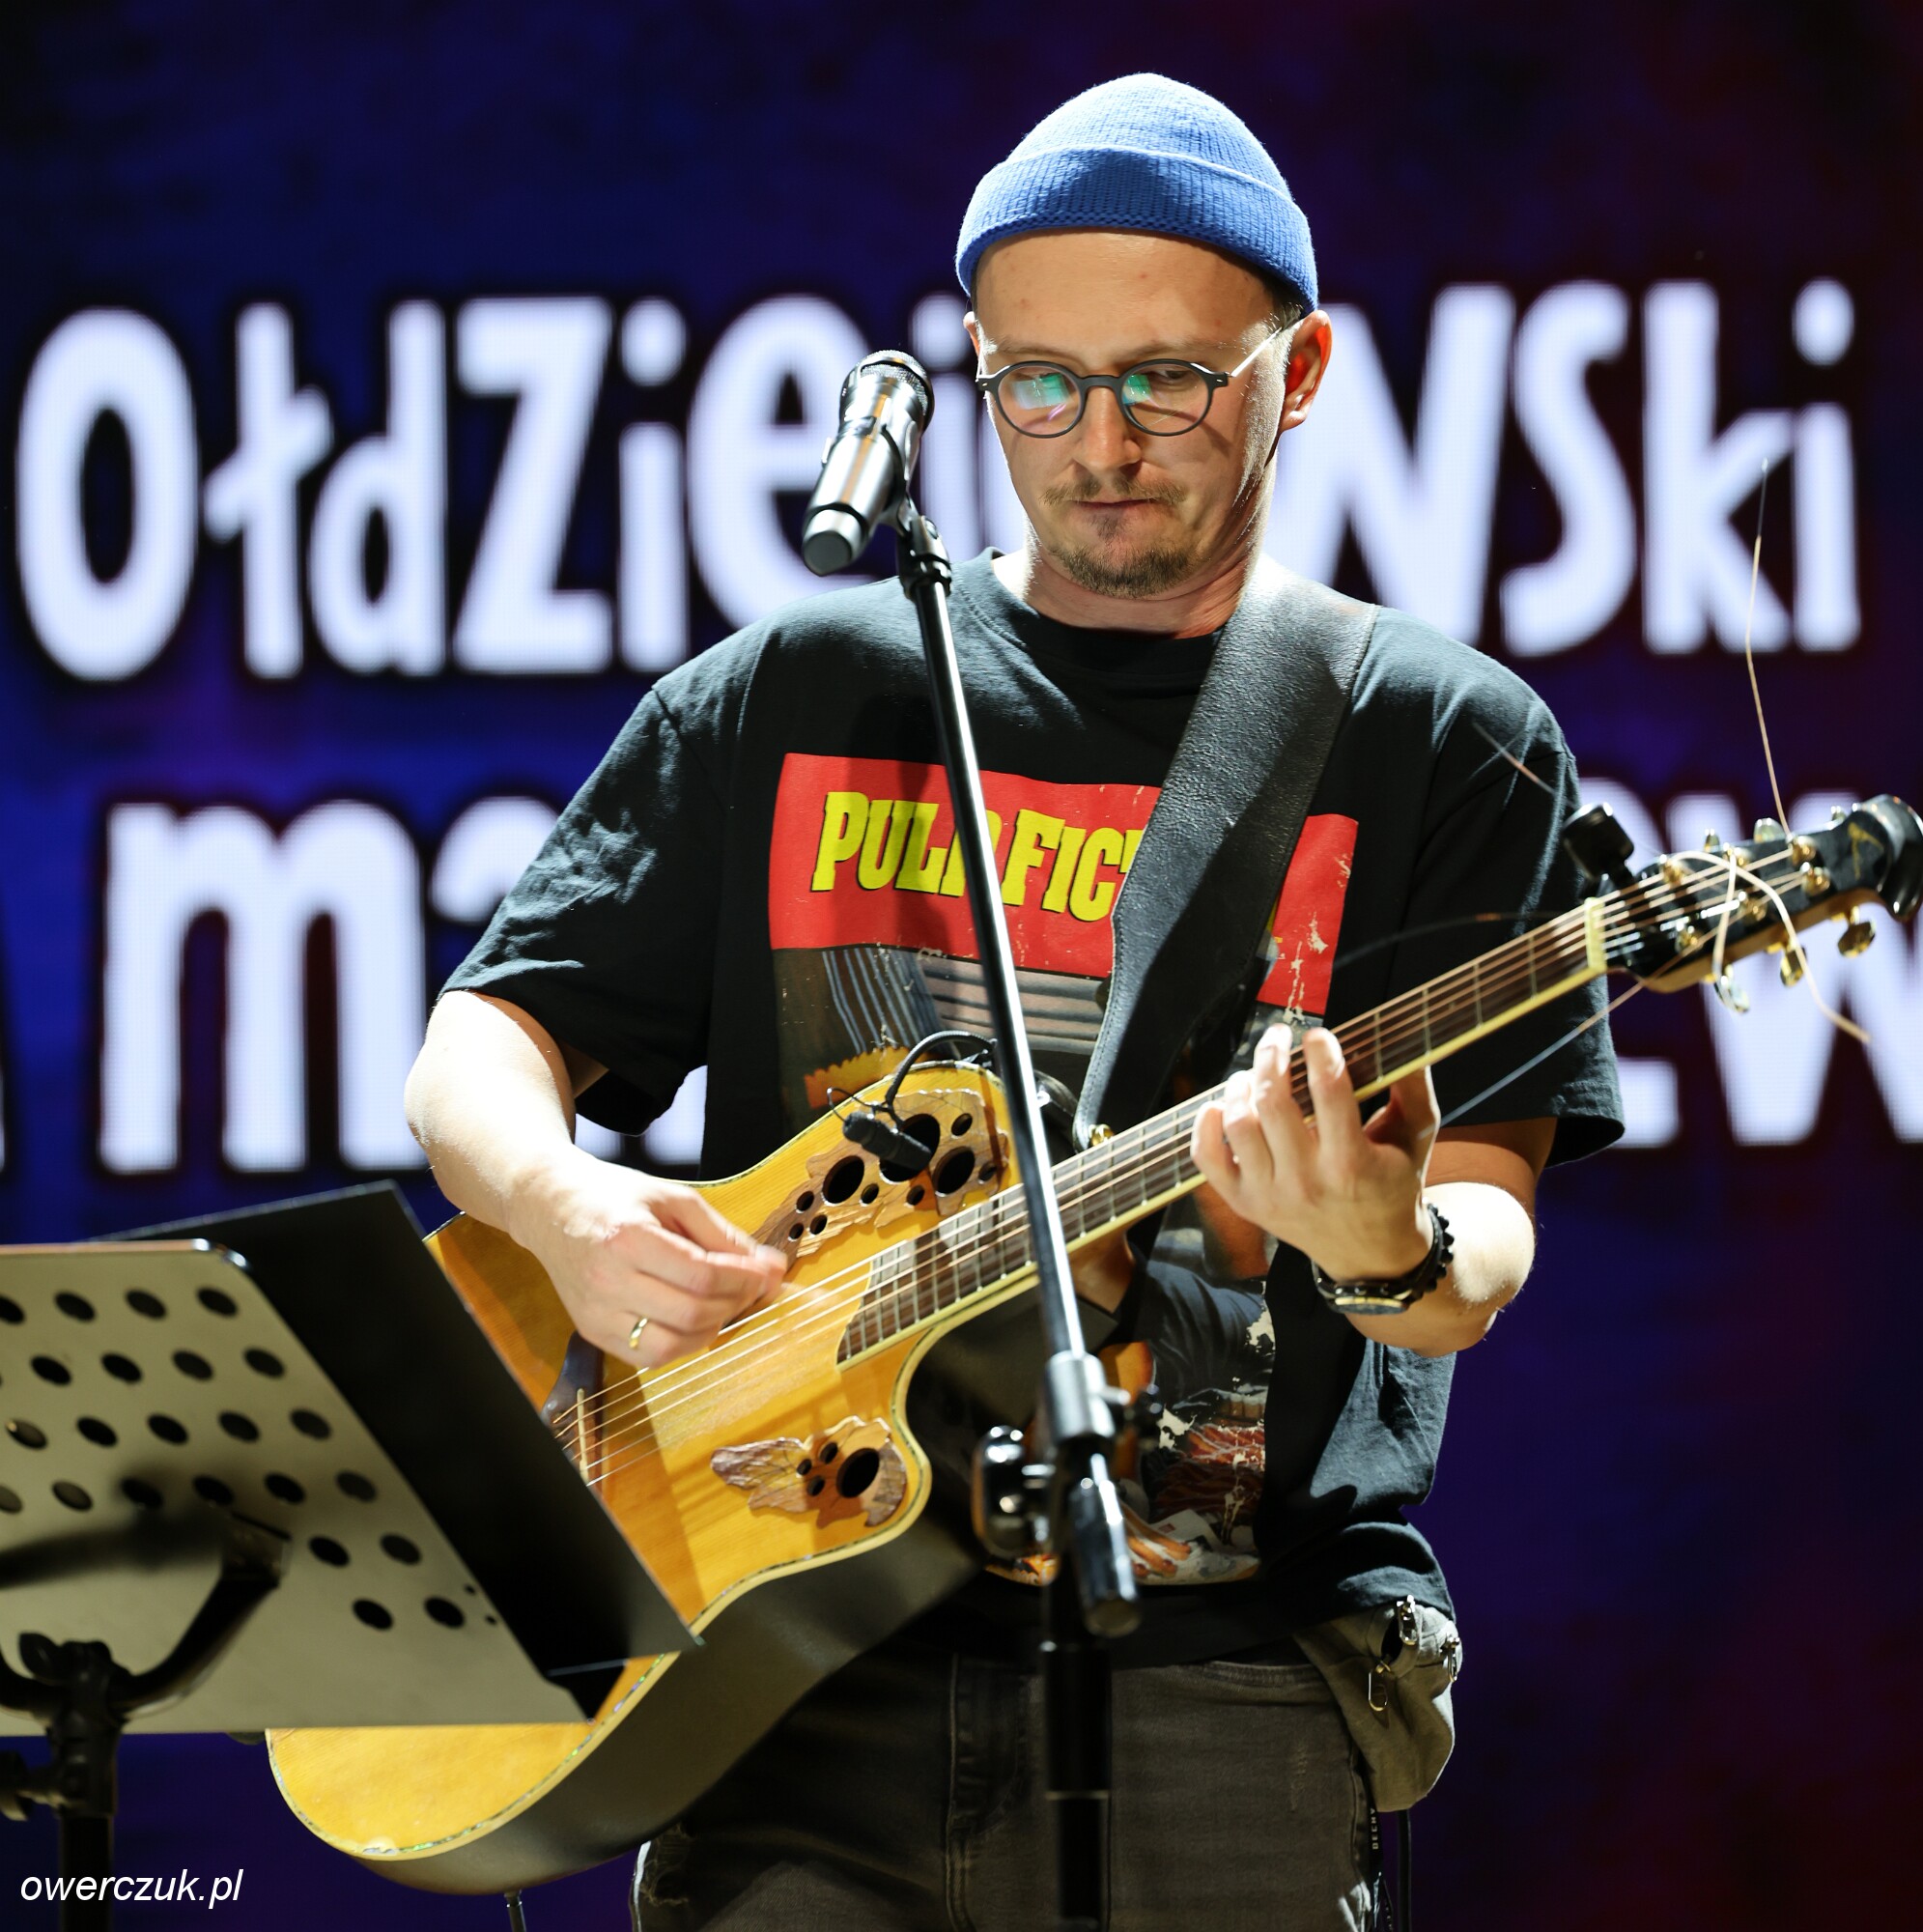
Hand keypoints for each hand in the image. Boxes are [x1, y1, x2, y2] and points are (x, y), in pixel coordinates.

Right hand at [515, 1148, 788, 1364]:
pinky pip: (647, 1357)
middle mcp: (607, 1281)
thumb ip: (723, 1236)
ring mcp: (595, 1313)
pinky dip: (680, 1343)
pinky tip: (691, 1317)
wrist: (550, 1208)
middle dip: (736, 1304)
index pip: (702, 1277)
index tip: (767, 1273)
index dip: (745, 1280)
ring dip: (711, 1329)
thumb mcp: (674, 1200)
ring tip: (723, 1303)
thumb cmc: (613, 1197)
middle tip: (753, 1287)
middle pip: (691, 1313)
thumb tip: (771, 1267)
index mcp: (627, 1239)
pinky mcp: (591, 1332)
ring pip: (670, 1347)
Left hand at [1190, 1024, 1438, 1281]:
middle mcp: (1306, 1182)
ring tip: (1253, 1073)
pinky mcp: (1245, 1204)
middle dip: (1271, 1057)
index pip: (1329, 1092)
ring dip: (1240, 1086)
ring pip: (1238, 1125)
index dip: (1320, 1053)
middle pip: (1272, 1102)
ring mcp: (1270, 1196)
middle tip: (1277, 1036)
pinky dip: (1205, 1127)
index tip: (1317, 1035)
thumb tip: (1407, 1041)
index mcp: (1352, 1164)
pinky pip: (1208, 1160)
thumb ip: (1414, 1089)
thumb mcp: (1417, 1140)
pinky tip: (1219, 1105)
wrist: (1370, 1254)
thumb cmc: (1394, 1187)